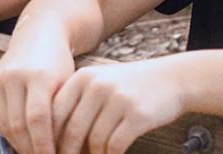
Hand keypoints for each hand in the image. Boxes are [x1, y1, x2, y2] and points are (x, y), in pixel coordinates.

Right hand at [0, 32, 75, 153]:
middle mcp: (15, 76)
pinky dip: (10, 134)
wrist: (40, 35)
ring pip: (6, 125)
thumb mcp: (68, 86)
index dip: (45, 145)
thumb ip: (64, 114)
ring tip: (35, 153)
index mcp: (40, 75)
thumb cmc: (62, 66)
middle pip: (19, 125)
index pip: (38, 119)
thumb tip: (64, 150)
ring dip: (20, 144)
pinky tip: (23, 142)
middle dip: (32, 149)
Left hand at [52, 59, 185, 153]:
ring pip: (94, 142)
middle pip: (72, 131)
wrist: (173, 78)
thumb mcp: (101, 83)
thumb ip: (77, 104)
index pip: (55, 114)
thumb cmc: (131, 87)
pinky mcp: (137, 114)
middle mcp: (98, 85)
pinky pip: (115, 146)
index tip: (50, 153)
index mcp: (83, 78)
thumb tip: (53, 140)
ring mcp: (118, 99)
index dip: (49, 139)